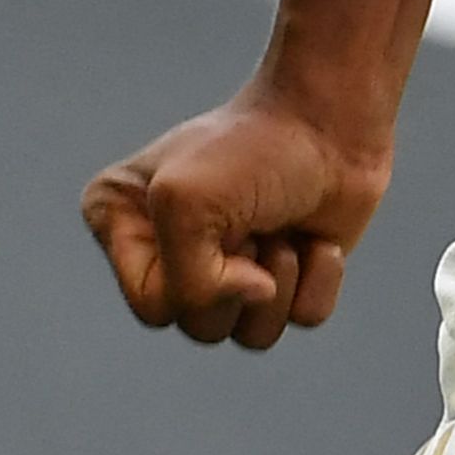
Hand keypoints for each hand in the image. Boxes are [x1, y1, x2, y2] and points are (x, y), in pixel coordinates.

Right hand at [82, 83, 390, 350]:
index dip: (193, 283)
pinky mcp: (291, 275)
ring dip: (280, 281)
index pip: (152, 308)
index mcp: (124, 226)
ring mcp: (233, 267)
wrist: (330, 119)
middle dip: (237, 279)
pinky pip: (303, 317)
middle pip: (200, 325)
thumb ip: (189, 282)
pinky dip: (319, 279)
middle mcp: (171, 253)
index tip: (219, 230)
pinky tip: (319, 239)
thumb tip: (257, 301)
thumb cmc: (253, 149)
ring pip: (252, 335)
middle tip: (253, 224)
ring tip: (283, 230)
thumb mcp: (188, 204)